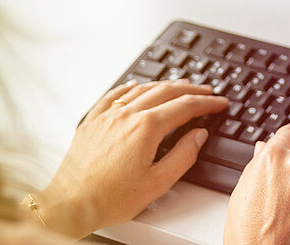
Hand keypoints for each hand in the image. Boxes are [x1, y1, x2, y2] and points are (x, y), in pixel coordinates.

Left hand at [33, 79, 227, 238]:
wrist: (70, 204)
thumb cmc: (109, 198)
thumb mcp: (157, 183)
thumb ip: (183, 155)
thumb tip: (198, 135)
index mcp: (146, 128)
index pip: (185, 106)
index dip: (207, 103)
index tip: (219, 103)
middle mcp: (127, 115)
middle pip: (166, 91)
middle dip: (191, 89)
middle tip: (206, 91)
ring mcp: (107, 115)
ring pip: (142, 89)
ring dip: (165, 85)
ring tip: (179, 86)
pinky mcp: (92, 121)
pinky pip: (114, 94)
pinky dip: (131, 87)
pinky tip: (136, 86)